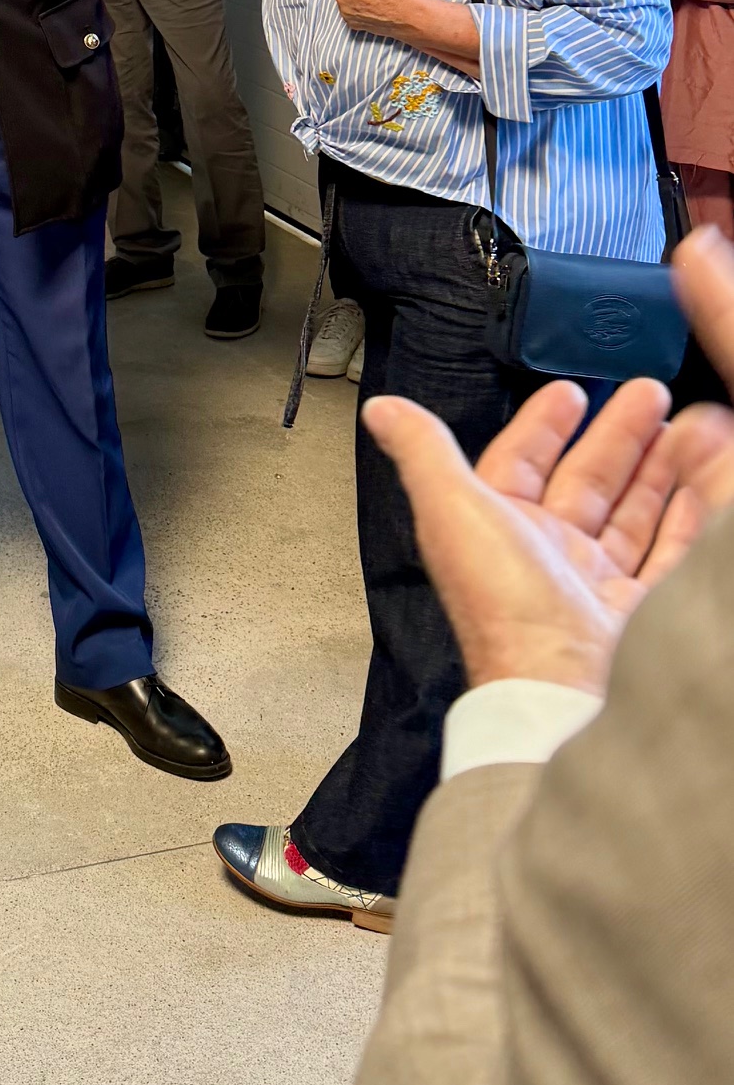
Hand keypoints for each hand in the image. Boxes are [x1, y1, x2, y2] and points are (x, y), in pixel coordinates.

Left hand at [361, 224, 733, 695]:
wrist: (565, 690)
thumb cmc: (506, 611)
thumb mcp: (454, 511)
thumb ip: (424, 454)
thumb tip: (383, 412)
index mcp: (501, 534)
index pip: (523, 465)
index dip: (543, 426)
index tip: (569, 394)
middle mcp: (550, 561)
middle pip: (589, 483)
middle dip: (619, 436)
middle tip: (648, 395)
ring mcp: (600, 588)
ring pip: (635, 513)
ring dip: (661, 466)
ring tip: (691, 424)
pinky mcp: (646, 611)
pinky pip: (673, 548)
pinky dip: (691, 509)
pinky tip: (709, 475)